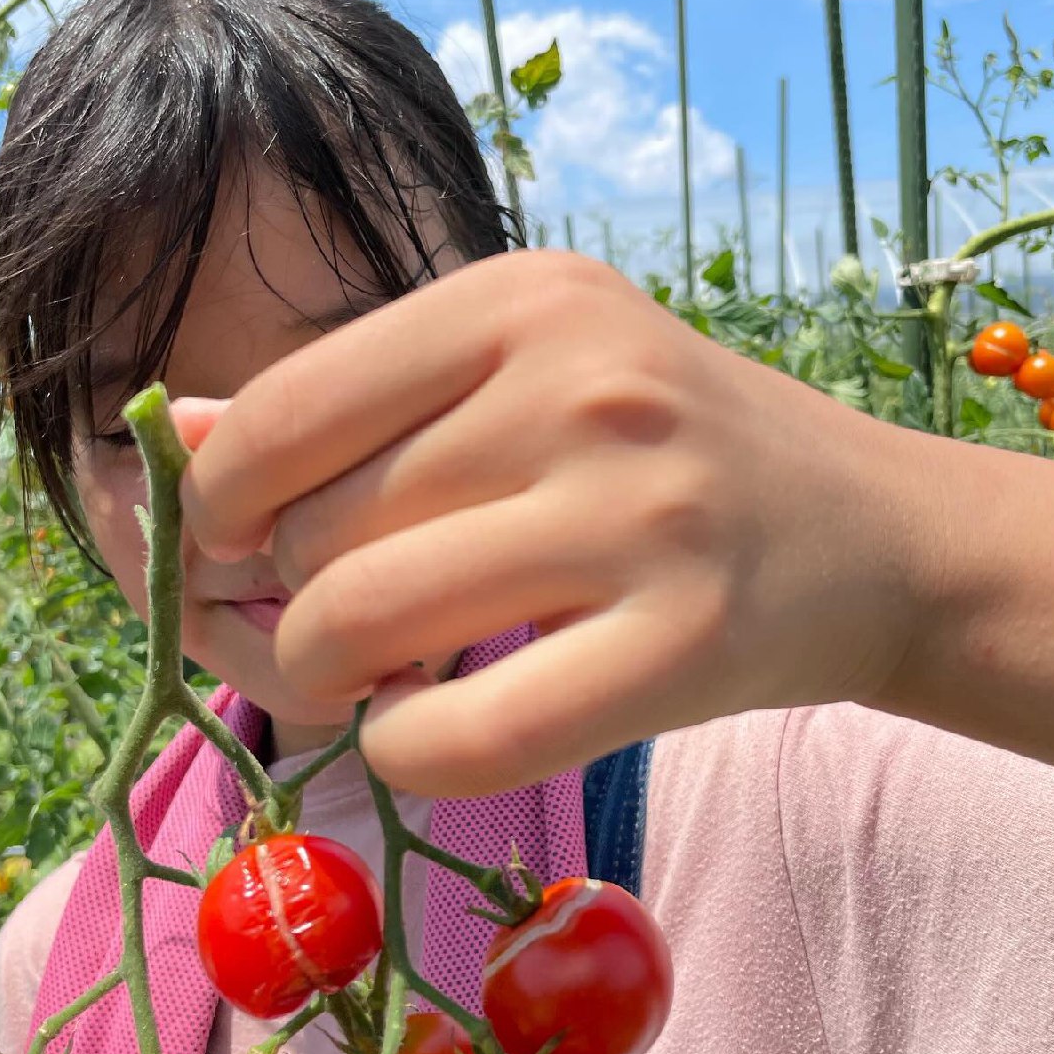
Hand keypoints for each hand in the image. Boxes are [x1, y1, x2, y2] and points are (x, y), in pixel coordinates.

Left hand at [180, 251, 934, 795]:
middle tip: (337, 632)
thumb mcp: (526, 380)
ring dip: (331, 682)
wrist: (876, 537)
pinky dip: (403, 753)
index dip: (217, 508)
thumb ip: (354, 403)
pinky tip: (430, 730)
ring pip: (359, 625)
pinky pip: (458, 734)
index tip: (238, 556)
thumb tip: (177, 434)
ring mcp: (642, 514)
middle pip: (313, 532)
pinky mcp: (685, 644)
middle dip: (287, 608)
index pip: (283, 412)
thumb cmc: (676, 456)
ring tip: (383, 679)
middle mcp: (582, 384)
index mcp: (524, 300)